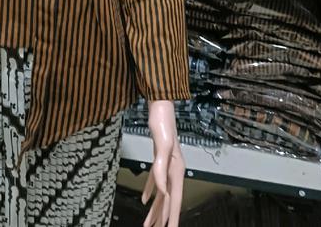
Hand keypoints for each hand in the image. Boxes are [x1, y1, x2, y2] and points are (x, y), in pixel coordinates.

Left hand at [141, 100, 184, 226]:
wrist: (159, 105)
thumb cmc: (162, 122)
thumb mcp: (161, 145)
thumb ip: (161, 168)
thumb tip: (162, 192)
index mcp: (176, 169)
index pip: (174, 199)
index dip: (172, 216)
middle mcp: (173, 169)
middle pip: (168, 200)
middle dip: (163, 217)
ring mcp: (166, 163)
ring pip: (161, 192)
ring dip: (155, 208)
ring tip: (148, 224)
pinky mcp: (158, 157)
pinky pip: (154, 180)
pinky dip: (149, 191)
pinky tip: (144, 200)